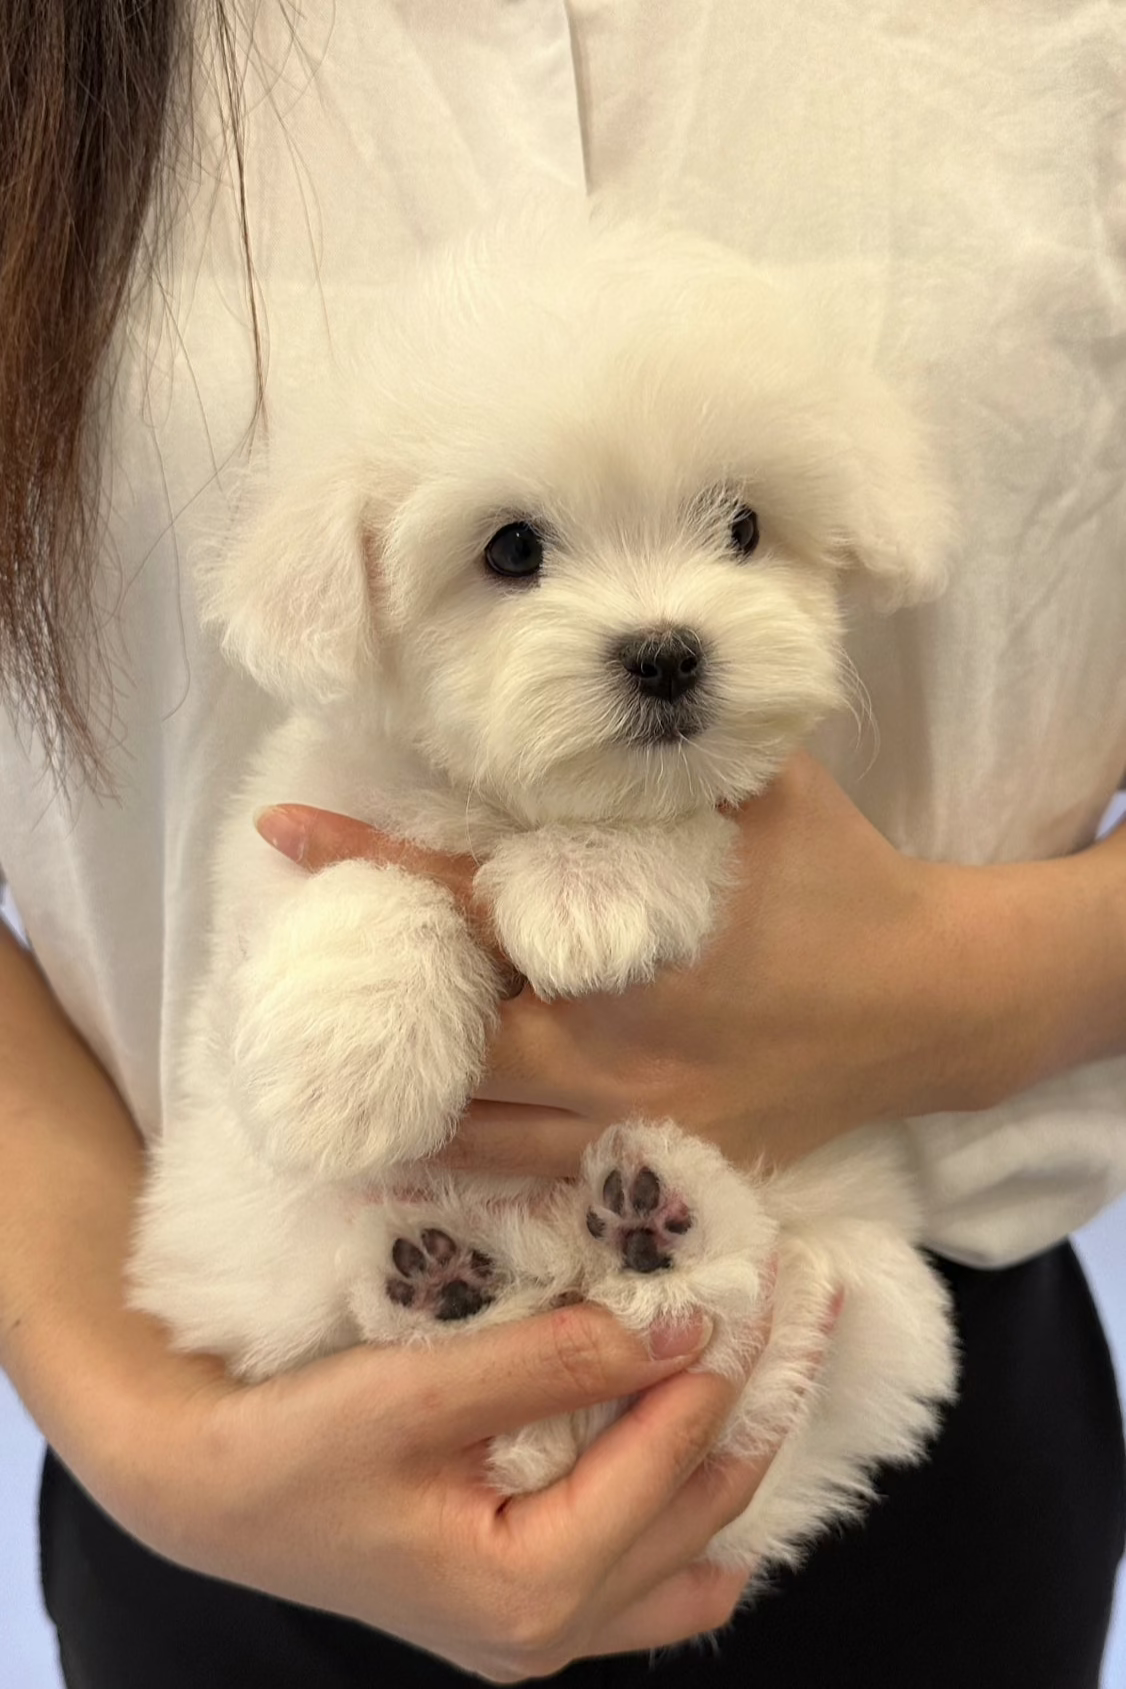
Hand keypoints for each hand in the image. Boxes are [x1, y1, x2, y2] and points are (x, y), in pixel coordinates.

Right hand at [105, 1300, 817, 1679]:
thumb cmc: (296, 1444)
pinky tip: (708, 1491)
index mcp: (529, 1591)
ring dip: (731, 1471)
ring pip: (681, 1566)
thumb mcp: (420, 1392)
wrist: (207, 1495)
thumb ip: (556, 1361)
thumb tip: (680, 1329)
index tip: (769, 1286)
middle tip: (806, 1324)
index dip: (719, 1371)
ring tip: (776, 1387)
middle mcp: (546, 1635)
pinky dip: (685, 1533)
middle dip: (752, 1415)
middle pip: (694, 1518)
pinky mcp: (514, 1615)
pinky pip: (637, 1589)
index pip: (664, 1465)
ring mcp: (532, 1638)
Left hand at [257, 755, 1125, 1178]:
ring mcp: (636, 1124)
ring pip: (478, 1132)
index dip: (369, 859)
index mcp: (627, 940)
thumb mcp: (764, 794)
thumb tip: (601, 695)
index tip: (287, 827)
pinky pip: (542, 1182)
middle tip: (300, 981)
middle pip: (446, 1034)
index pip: (467, 900)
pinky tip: (421, 1151)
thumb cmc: (846, 883)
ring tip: (330, 1082)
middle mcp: (613, 1045)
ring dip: (400, 1100)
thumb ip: (669, 759)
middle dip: (368, 1002)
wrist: (936, 1003)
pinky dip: (474, 1164)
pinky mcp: (663, 1169)